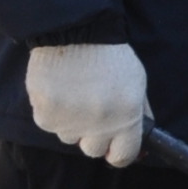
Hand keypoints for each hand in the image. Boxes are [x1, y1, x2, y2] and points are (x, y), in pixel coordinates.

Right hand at [26, 42, 150, 167]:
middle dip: (93, 136)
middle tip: (91, 111)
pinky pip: (49, 124)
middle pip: (94, 150)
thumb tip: (142, 140)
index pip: (123, 156)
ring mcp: (71, 122)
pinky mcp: (45, 116)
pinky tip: (58, 90)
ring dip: (72, 123)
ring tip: (74, 94)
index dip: (118, 153)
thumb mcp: (137, 82)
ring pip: (69, 137)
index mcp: (127, 118)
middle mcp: (100, 124)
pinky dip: (52, 111)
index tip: (113, 147)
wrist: (75, 32)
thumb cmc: (110, 56)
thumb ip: (139, 113)